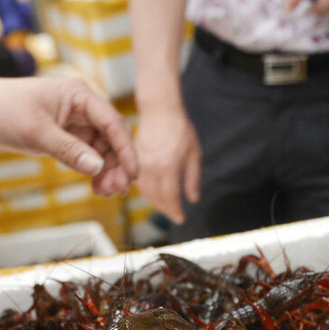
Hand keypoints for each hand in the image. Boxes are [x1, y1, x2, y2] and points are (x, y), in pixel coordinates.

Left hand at [0, 76, 137, 195]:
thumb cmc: (5, 110)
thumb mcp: (37, 132)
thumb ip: (69, 150)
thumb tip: (97, 168)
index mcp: (79, 94)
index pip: (112, 122)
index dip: (126, 149)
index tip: (132, 174)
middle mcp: (82, 106)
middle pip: (111, 137)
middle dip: (117, 164)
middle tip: (118, 190)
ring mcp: (76, 121)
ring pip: (102, 149)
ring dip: (107, 171)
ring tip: (106, 193)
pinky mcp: (68, 135)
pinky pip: (88, 154)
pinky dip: (93, 170)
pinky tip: (96, 187)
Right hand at [133, 106, 200, 224]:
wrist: (160, 110)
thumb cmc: (180, 128)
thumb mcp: (194, 154)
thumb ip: (193, 179)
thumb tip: (193, 199)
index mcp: (168, 166)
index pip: (170, 197)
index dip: (175, 211)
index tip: (181, 218)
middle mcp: (152, 167)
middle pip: (156, 198)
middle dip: (165, 210)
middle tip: (174, 215)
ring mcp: (140, 164)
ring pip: (144, 192)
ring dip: (154, 203)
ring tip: (165, 207)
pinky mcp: (134, 160)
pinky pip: (138, 182)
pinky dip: (145, 192)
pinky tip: (153, 194)